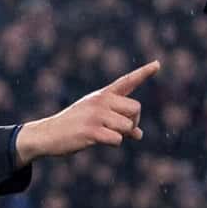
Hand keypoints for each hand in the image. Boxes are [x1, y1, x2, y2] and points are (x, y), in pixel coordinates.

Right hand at [14, 60, 159, 165]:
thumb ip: (119, 123)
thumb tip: (140, 135)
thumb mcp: (96, 118)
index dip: (144, 72)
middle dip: (133, 122)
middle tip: (122, 129)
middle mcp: (101, 100)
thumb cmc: (75, 126)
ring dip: (121, 135)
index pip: (127, 81)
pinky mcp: (91, 130)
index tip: (158, 64)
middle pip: (135, 108)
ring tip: (105, 134)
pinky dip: (113, 143)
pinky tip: (98, 141)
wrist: (48, 134)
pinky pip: (117, 139)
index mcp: (103, 94)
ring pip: (128, 126)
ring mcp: (96, 115)